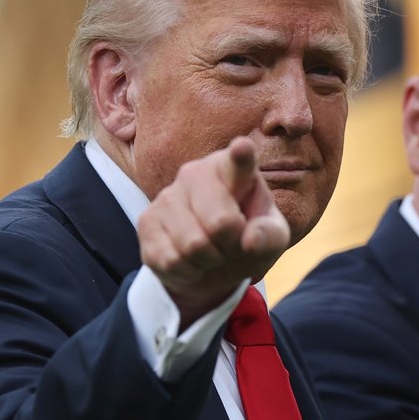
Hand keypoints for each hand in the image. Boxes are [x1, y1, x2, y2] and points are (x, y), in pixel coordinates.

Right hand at [137, 137, 289, 323]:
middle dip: (231, 245)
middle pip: (221, 223)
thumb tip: (250, 240)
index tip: (242, 148)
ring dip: (209, 261)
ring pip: (193, 245)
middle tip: (231, 243)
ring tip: (211, 251)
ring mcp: (167, 196)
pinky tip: (190, 260)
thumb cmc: (246, 239)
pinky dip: (188, 272)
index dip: (240, 155)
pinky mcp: (146, 222)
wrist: (212, 263)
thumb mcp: (271, 239)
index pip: (239, 160)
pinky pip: (171, 260)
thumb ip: (269, 236)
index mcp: (233, 170)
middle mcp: (195, 173)